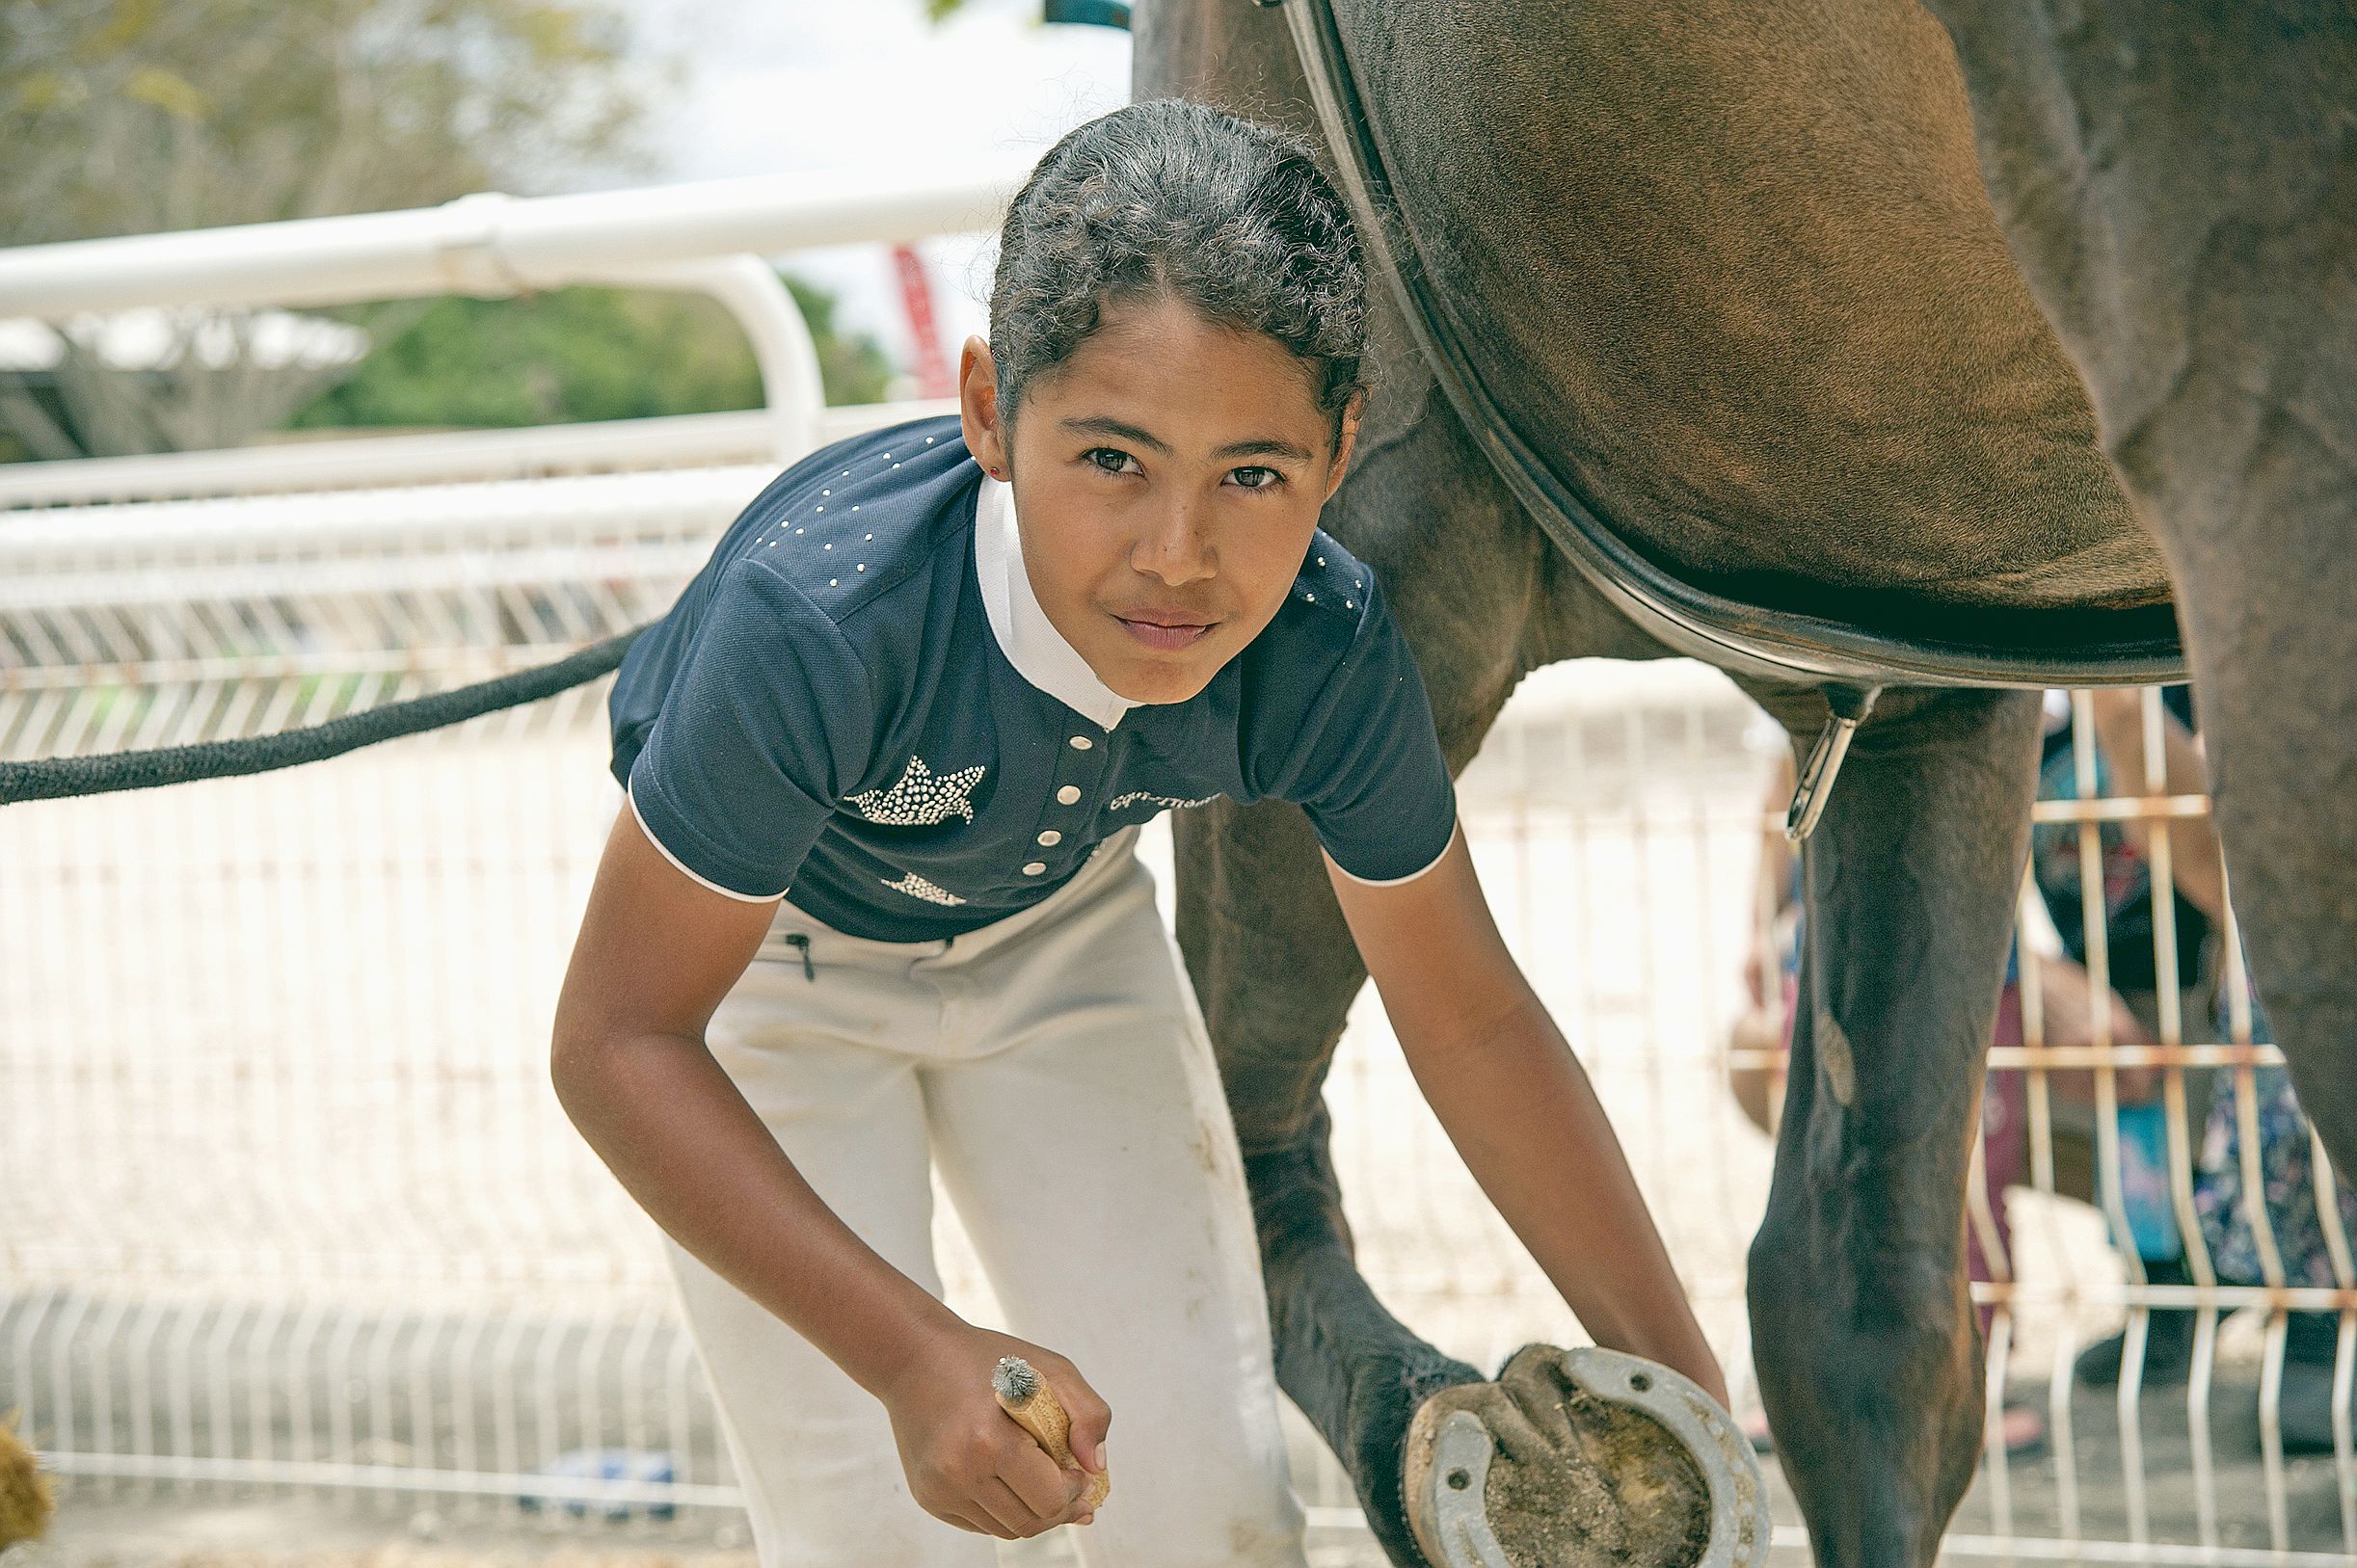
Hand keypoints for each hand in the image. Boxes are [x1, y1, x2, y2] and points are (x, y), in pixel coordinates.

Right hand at [876, 1321, 1109, 1539]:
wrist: (914, 1357)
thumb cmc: (986, 1360)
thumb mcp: (1050, 1368)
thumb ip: (1089, 1413)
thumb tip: (1096, 1468)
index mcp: (988, 1440)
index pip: (1049, 1499)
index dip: (1075, 1491)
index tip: (1080, 1473)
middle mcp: (957, 1473)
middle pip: (1029, 1523)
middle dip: (1060, 1509)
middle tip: (1073, 1487)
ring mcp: (938, 1489)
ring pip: (1005, 1530)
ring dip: (1032, 1512)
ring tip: (1045, 1483)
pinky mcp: (927, 1497)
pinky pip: (980, 1523)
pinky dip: (1004, 1510)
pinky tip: (1012, 1481)